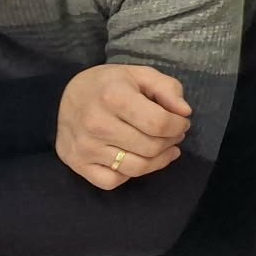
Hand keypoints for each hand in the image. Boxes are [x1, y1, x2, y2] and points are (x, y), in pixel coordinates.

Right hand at [56, 64, 190, 190]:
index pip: (159, 123)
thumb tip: (185, 112)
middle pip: (150, 147)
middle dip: (171, 142)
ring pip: (136, 168)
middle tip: (173, 135)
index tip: (181, 122)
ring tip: (163, 148)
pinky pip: (112, 181)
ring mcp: (84, 146)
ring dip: (158, 160)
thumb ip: (168, 89)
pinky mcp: (76, 163)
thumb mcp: (141, 75)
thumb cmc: (110, 84)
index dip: (178, 126)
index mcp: (113, 96)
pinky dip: (129, 174)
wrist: (70, 93)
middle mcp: (96, 123)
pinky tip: (135, 159)